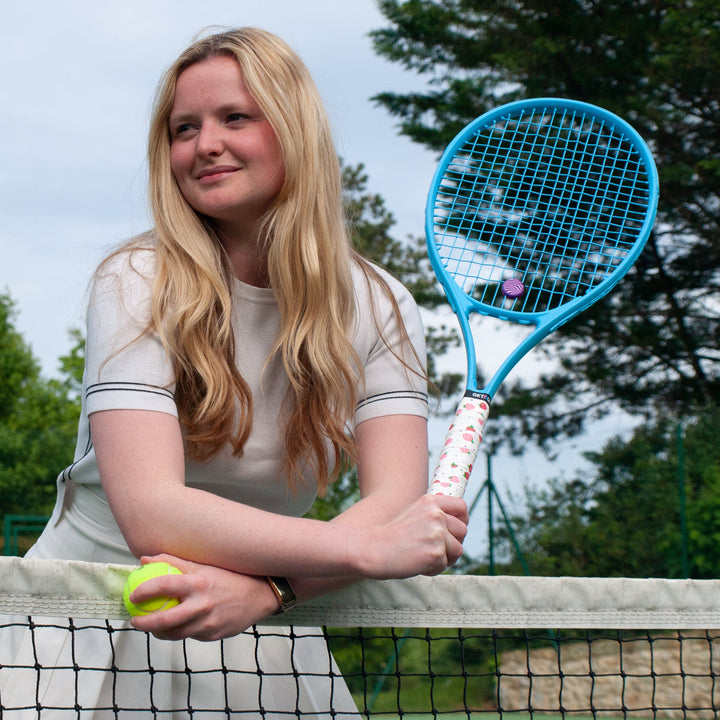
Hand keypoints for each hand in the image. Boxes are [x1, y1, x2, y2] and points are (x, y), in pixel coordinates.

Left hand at [127, 554, 278, 640]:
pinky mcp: (213, 635)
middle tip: (135, 619)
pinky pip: (191, 635)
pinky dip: (182, 630)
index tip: (133, 595)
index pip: (164, 585)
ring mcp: (208, 623)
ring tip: (152, 625)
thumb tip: (145, 559)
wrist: (260, 595)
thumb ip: (175, 561)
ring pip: (174, 633)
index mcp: (199, 583)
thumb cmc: (230, 576)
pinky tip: (180, 624)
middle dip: (143, 622)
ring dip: (158, 631)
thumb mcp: (205, 564)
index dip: (144, 591)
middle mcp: (203, 604)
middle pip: (164, 619)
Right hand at [356, 494, 467, 578]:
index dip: (463, 520)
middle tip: (437, 551)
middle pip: (462, 531)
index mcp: (430, 502)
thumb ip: (433, 515)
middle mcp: (436, 514)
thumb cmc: (390, 535)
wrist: (371, 549)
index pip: (461, 507)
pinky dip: (433, 569)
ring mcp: (437, 533)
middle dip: (453, 543)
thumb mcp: (413, 514)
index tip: (456, 531)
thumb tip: (457, 526)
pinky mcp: (435, 553)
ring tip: (424, 558)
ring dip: (444, 558)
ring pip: (457, 550)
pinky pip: (445, 565)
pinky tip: (417, 565)